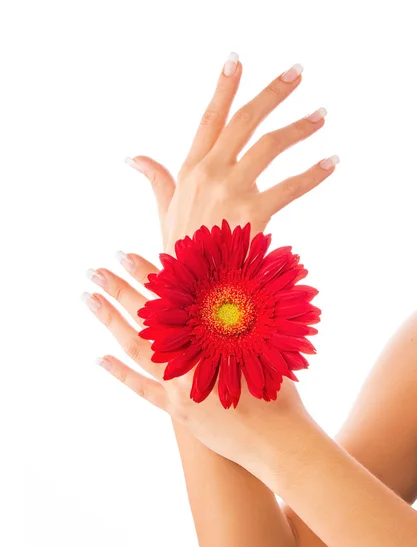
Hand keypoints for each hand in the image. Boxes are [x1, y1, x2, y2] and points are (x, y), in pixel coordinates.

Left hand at [83, 254, 309, 484]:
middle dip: (119, 289)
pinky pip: (142, 388)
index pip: (169, 297)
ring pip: (135, 347)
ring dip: (111, 321)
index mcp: (208, 337)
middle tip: (95, 270)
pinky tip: (99, 359)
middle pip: (145, 317)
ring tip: (89, 298)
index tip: (124, 254)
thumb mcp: (265, 345)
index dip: (147, 274)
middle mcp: (187, 358)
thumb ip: (245, 317)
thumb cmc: (279, 390)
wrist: (276, 440)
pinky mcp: (177, 408)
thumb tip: (235, 287)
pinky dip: (120, 374)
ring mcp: (177, 384)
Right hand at [125, 56, 338, 251]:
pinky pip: (289, 187)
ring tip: (321, 115)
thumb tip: (134, 158)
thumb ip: (156, 179)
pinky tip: (330, 162)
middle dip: (272, 93)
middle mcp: (210, 174)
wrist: (191, 288)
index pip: (209, 120)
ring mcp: (230, 191)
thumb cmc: (182, 250)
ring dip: (299, 127)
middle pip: (244, 122)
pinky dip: (313, 174)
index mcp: (190, 171)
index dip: (223, 89)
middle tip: (296, 73)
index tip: (236, 62)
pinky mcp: (252, 212)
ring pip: (269, 145)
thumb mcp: (165, 210)